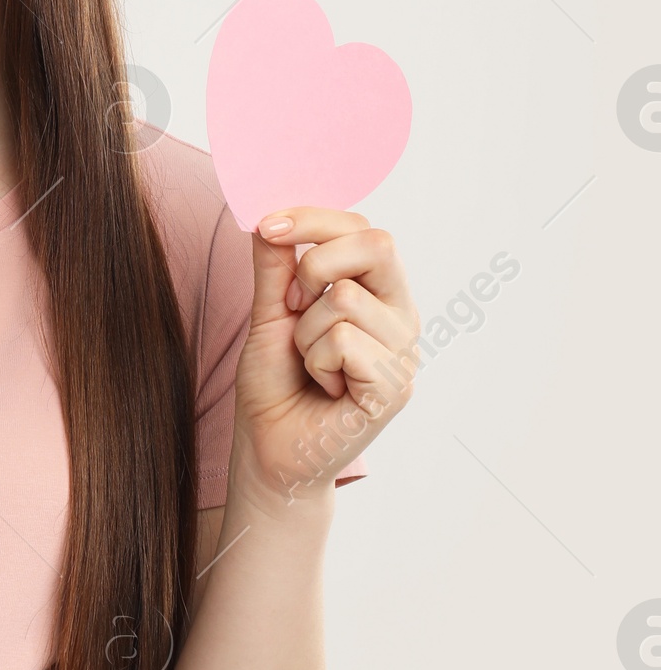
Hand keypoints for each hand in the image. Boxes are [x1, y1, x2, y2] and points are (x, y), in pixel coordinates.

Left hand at [230, 207, 419, 506]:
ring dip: (305, 333)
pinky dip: (316, 362)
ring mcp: (404, 352)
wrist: (269, 451)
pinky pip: (344, 341)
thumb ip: (276, 268)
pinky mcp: (396, 387)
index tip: (266, 225)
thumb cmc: (275, 387)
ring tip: (311, 365)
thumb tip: (272, 218)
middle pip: (378, 244)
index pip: (362, 229)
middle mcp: (401, 317)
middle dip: (314, 264)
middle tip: (292, 306)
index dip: (313, 219)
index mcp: (378, 293)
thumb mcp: (269, 316)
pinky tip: (324, 387)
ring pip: (345, 298)